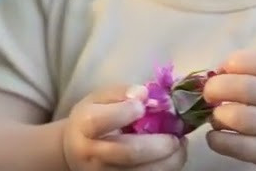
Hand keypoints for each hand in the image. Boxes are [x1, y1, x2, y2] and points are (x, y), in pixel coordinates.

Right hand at [62, 85, 187, 170]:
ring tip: (179, 145)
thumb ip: (120, 92)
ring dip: (169, 160)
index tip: (143, 104)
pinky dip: (167, 168)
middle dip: (158, 144)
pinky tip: (173, 156)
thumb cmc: (91, 119)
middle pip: (127, 153)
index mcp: (85, 126)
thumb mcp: (98, 98)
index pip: (101, 121)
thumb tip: (143, 94)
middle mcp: (93, 154)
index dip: (125, 112)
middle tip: (176, 136)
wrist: (75, 152)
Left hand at [202, 49, 255, 170]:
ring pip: (240, 117)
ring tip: (216, 116)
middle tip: (209, 93)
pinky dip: (218, 140)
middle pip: (246, 88)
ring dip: (218, 115)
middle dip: (218, 87)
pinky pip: (237, 146)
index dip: (234, 62)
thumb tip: (219, 70)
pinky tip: (216, 137)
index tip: (222, 69)